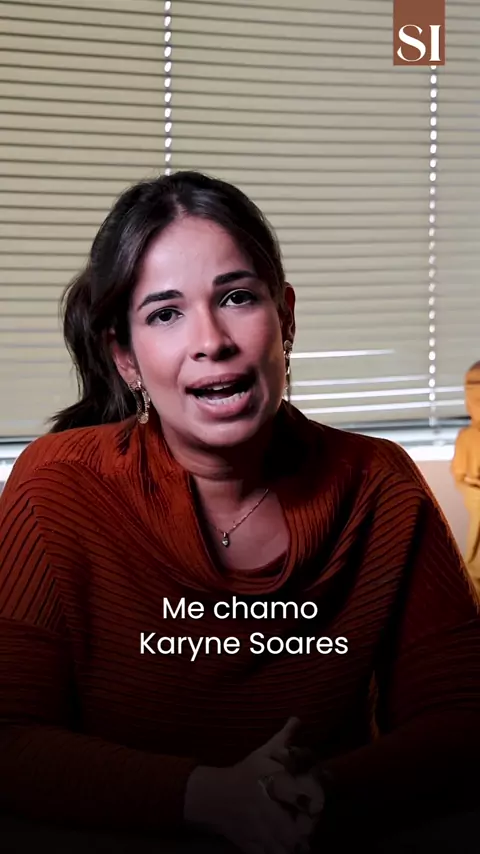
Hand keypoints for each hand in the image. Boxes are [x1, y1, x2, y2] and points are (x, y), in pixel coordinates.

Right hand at [184, 718, 324, 853]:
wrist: (213, 796)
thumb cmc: (244, 773)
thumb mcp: (262, 754)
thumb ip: (283, 740)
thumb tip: (297, 719)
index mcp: (270, 783)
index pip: (297, 796)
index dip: (312, 802)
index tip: (318, 803)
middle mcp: (264, 809)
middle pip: (291, 830)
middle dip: (305, 831)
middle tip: (311, 827)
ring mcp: (256, 831)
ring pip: (282, 848)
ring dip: (294, 847)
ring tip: (302, 842)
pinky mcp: (250, 847)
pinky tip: (286, 849)